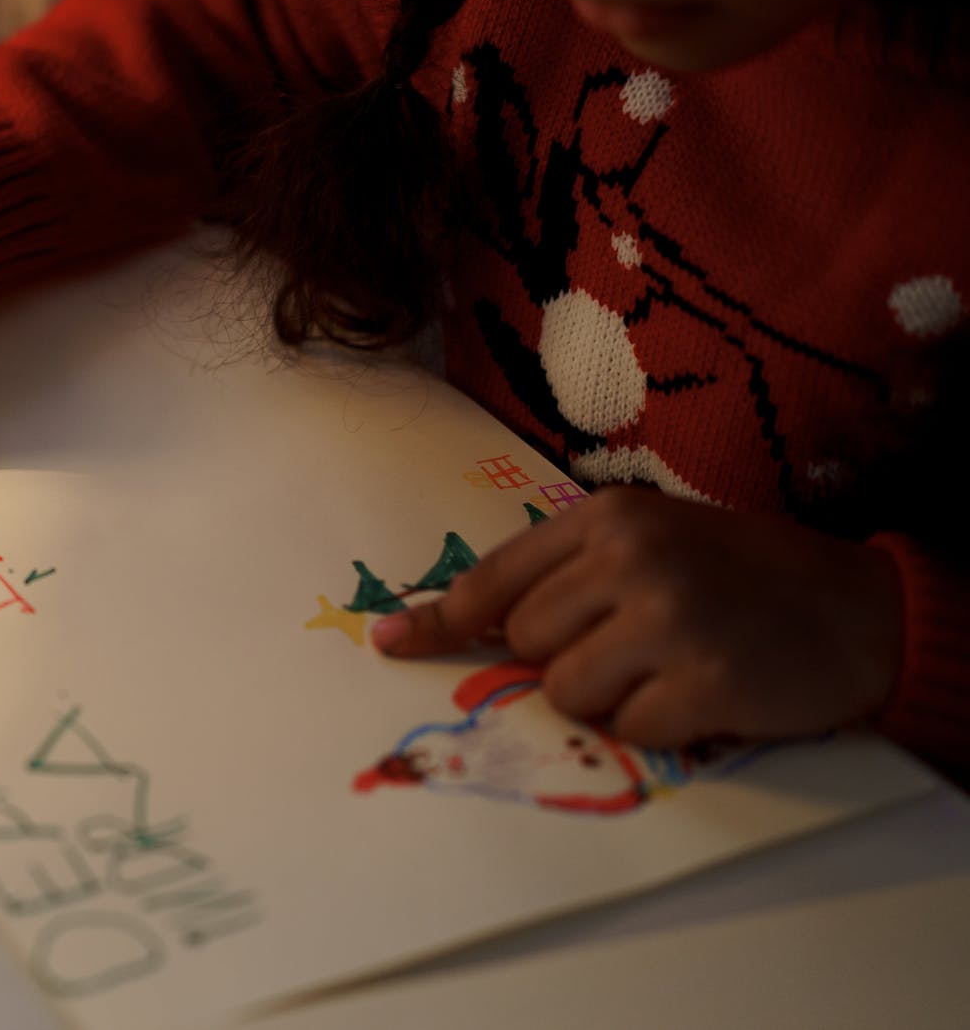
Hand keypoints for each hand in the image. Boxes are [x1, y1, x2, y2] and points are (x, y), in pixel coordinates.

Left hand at [371, 486, 905, 747]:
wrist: (862, 608)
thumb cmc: (741, 577)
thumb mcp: (651, 544)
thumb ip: (567, 576)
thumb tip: (461, 627)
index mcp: (607, 519)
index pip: (493, 579)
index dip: (437, 619)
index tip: (387, 644)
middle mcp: (631, 558)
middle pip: (523, 643)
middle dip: (560, 661)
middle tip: (631, 647)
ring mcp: (668, 618)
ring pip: (565, 692)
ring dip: (607, 699)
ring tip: (667, 669)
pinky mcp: (705, 680)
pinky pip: (628, 730)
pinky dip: (658, 728)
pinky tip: (704, 694)